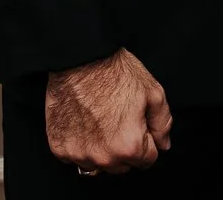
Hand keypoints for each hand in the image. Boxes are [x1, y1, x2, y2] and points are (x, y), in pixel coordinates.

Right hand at [45, 48, 171, 175]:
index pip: (148, 160)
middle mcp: (103, 157)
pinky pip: (74, 156)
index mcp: (129, 146)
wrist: (80, 57)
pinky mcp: (59, 148)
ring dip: (102, 149)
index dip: (146, 138)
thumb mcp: (153, 91)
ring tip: (99, 119)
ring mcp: (79, 154)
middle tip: (119, 117)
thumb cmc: (114, 71)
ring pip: (98, 164)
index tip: (137, 121)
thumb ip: (163, 123)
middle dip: (125, 147)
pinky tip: (82, 120)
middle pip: (122, 166)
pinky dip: (80, 144)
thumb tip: (163, 144)